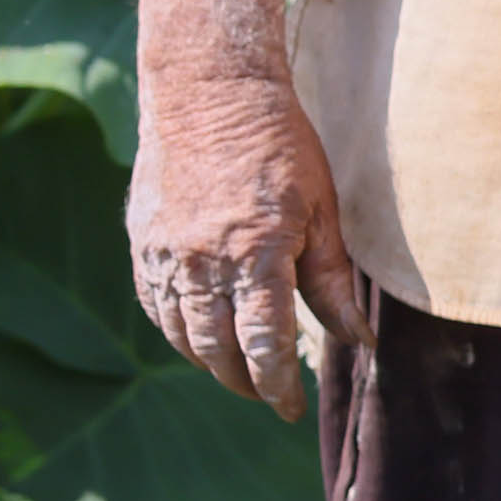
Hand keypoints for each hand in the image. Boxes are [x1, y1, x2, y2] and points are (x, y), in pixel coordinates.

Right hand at [129, 0, 372, 420]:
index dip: (277, 386)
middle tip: (267, 395)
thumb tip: (358, 342)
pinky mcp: (143, 242)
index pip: (264, 345)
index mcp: (256, 253)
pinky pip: (156, 305)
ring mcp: (166, 253)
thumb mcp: (322, 212)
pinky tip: (197, 338)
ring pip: (181, 335)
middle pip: (218, 351)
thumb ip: (332, 282)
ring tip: (236, 373)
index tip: (290, 409)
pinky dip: (176, 332)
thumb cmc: (280, 148)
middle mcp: (203, 261)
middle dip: (244, 382)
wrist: (209, 92)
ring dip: (209, 363)